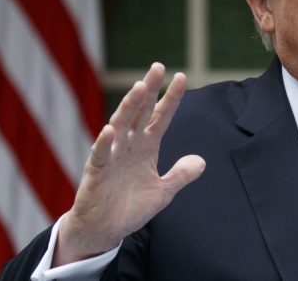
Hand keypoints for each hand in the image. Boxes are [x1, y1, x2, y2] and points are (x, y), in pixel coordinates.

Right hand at [52, 63, 205, 265]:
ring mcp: (111, 156)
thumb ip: (181, 175)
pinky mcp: (96, 173)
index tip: (182, 77)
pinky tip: (110, 130)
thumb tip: (201, 161)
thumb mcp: (163, 191)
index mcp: (145, 147)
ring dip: (129, 107)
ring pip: (120, 125)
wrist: (105, 230)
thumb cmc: (131, 207)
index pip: (160, 117)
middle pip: (140, 112)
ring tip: (140, 87)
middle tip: (158, 67)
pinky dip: (104, 143)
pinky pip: (99, 155)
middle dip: (149, 90)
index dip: (171, 98)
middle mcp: (129, 145)